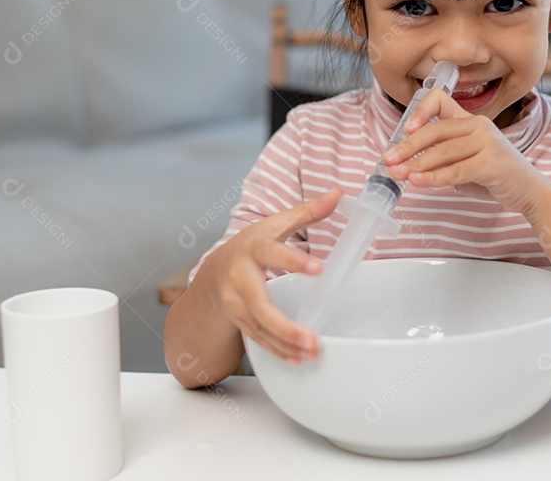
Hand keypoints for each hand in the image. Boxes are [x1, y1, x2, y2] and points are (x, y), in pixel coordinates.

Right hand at [198, 187, 340, 363]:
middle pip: (260, 305)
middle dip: (284, 325)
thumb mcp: (275, 225)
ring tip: (311, 351)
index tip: (319, 269)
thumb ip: (306, 211)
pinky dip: (278, 351)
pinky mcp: (239, 321)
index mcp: (252, 249)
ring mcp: (236, 304)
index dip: (293, 261)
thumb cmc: (250, 246)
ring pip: (259, 328)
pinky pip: (259, 339)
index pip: (272, 253)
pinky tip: (298, 358)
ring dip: (285, 343)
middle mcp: (239, 279)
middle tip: (311, 338)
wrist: (213, 272)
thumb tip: (337, 192)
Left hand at [382, 88, 546, 214]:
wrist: (528, 191)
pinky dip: (433, 177)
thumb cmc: (493, 175)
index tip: (405, 129)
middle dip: (407, 147)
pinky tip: (417, 181)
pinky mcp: (491, 164)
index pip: (440, 100)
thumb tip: (406, 162)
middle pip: (435, 131)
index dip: (420, 110)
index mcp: (470, 120)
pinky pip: (455, 171)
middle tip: (389, 159)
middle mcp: (479, 125)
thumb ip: (442, 155)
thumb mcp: (465, 159)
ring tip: (397, 174)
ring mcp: (487, 143)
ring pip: (442, 152)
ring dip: (415, 164)